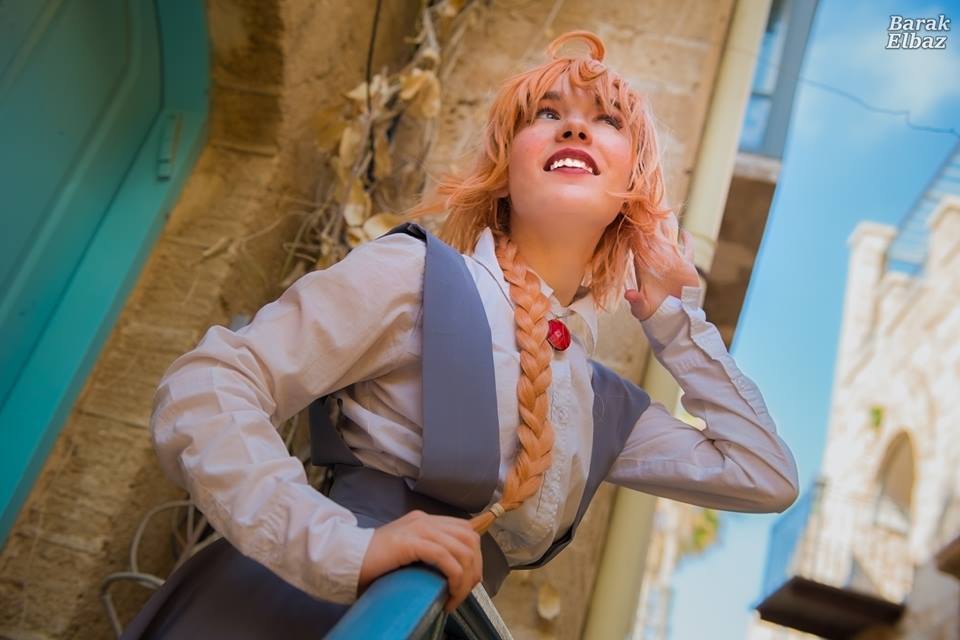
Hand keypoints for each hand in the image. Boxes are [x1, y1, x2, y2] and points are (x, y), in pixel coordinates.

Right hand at [357, 510, 482, 613]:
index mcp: (424, 520)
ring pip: (462, 550)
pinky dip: (454, 578)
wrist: (344, 558)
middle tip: (464, 592)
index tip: (467, 581)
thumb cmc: (371, 563)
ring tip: (455, 598)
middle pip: (470, 539)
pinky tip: (447, 593)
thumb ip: (424, 554)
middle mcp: (425, 520)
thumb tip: (448, 574)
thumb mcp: (404, 553)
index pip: (465, 530)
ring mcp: (418, 529)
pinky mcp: (411, 542)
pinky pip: (445, 557)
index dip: (475, 556)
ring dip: (465, 578)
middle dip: (475, 568)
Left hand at [624, 212, 699, 321]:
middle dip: (650, 220)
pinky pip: (688, 250)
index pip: (637, 243)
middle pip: (653, 235)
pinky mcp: (686, 267)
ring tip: (666, 209)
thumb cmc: (652, 313)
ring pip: (670, 238)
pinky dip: (688, 241)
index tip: (633, 216)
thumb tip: (629, 295)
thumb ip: (636, 301)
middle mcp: (656, 260)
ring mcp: (672, 261)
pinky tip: (686, 233)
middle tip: (648, 202)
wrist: (672, 318)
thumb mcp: (642, 308)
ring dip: (669, 225)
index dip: (636, 230)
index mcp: (643, 266)